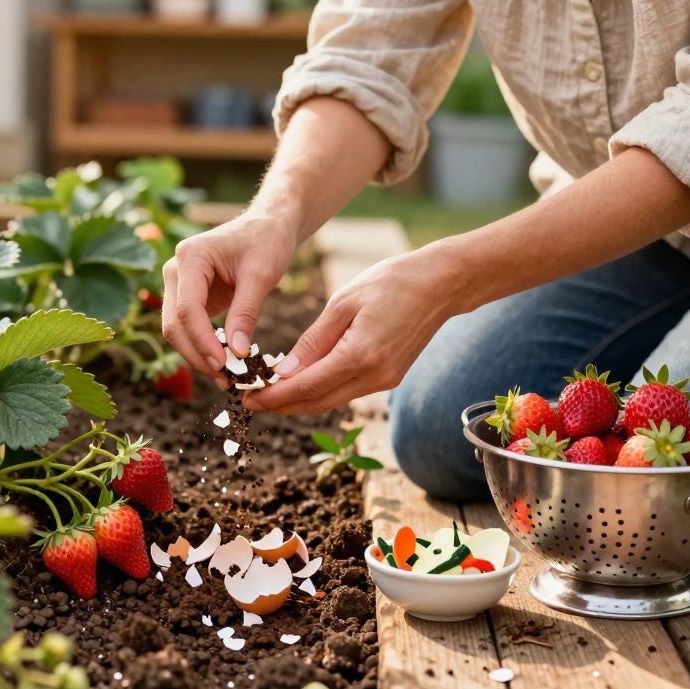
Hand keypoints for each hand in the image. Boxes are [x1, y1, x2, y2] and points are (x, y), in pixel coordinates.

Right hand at [161, 211, 297, 384]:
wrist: (267, 226)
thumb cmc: (266, 241)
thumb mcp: (261, 275)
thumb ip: (246, 313)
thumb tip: (237, 354)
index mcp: (191, 257)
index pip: (188, 309)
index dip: (203, 342)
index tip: (224, 366)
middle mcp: (176, 270)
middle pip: (174, 324)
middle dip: (197, 355)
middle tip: (225, 380)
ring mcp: (179, 285)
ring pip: (177, 330)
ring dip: (198, 357)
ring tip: (227, 378)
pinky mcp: (189, 297)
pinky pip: (189, 329)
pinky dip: (204, 349)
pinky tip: (225, 365)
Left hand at [245, 248, 461, 413]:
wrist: (441, 283)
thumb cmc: (391, 282)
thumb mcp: (344, 302)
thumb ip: (313, 340)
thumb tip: (284, 372)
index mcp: (361, 355)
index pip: (307, 387)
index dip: (275, 397)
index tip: (248, 399)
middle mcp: (374, 376)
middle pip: (318, 403)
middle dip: (282, 406)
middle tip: (251, 403)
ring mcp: (385, 380)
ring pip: (332, 400)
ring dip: (300, 401)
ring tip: (270, 394)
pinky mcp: (389, 377)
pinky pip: (347, 391)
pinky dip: (321, 391)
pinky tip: (302, 382)